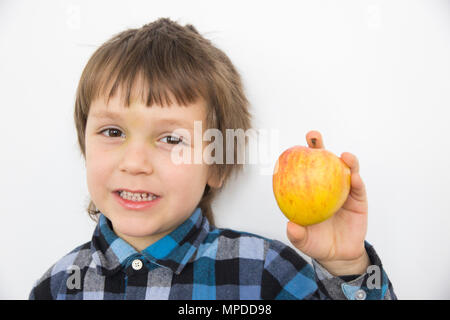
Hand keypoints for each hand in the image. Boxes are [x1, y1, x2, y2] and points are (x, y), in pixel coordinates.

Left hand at [286, 130, 369, 275]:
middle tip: (313, 136)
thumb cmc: (317, 243)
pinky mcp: (359, 199)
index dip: (296, 156)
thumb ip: (297, 235)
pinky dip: (358, 180)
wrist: (339, 255)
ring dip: (347, 160)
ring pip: (345, 170)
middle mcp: (326, 185)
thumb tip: (291, 226)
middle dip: (318, 144)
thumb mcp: (304, 241)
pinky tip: (355, 177)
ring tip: (345, 156)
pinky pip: (358, 188)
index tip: (290, 146)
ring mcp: (344, 190)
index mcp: (310, 191)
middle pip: (322, 161)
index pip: (302, 169)